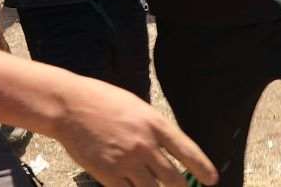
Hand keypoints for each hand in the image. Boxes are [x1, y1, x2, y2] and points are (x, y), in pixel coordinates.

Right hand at [56, 78, 217, 186]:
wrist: (68, 105)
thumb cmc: (100, 101)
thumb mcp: (135, 107)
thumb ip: (152, 130)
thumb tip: (168, 152)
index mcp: (153, 123)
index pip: (188, 152)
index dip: (203, 169)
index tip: (212, 180)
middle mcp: (144, 145)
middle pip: (175, 180)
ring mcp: (126, 162)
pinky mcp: (108, 175)